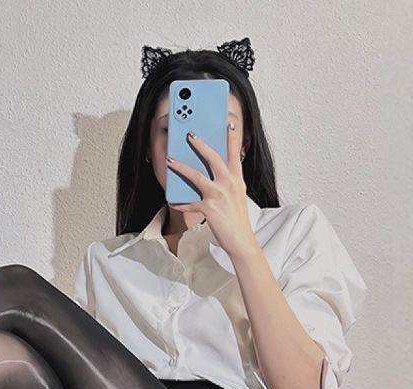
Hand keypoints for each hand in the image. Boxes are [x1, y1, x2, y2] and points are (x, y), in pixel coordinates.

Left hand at [166, 125, 259, 258]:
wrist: (242, 240)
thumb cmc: (237, 219)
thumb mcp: (237, 196)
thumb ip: (228, 182)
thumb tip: (214, 175)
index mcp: (237, 179)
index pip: (235, 153)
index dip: (232, 137)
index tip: (229, 123)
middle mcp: (229, 183)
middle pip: (214, 158)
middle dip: (201, 144)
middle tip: (190, 134)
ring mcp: (219, 195)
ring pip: (197, 176)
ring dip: (182, 167)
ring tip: (171, 161)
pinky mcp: (209, 208)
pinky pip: (190, 204)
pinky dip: (180, 203)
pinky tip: (172, 202)